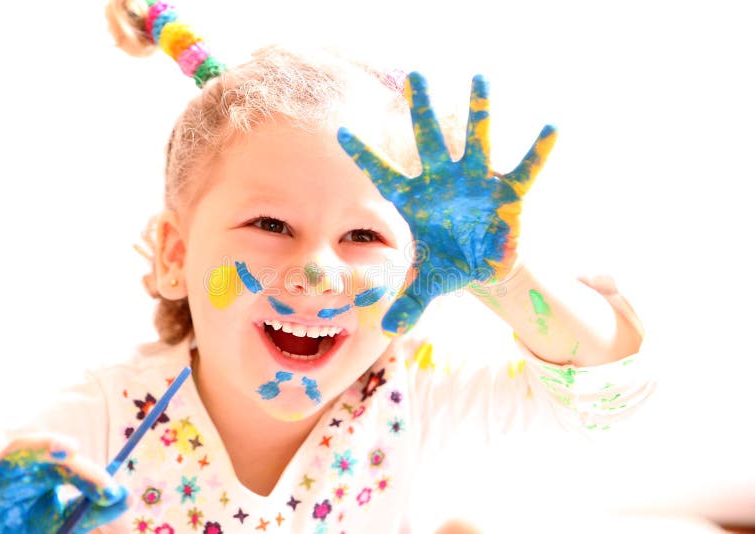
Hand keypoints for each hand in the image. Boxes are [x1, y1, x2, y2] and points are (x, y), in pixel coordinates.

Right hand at [0, 434, 127, 533]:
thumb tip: (126, 497)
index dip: (89, 475)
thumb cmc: (25, 528)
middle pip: (24, 448)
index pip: (66, 463)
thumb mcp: (60, 524)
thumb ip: (92, 512)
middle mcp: (9, 469)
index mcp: (39, 471)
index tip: (110, 490)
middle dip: (44, 447)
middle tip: (69, 450)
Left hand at [338, 72, 555, 333]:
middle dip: (422, 111)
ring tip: (479, 79)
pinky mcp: (508, 192)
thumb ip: (409, 300)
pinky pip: (526, 169)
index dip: (365, 155)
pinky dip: (538, 151)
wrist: (482, 263)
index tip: (340, 131)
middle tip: (413, 77)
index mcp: (417, 201)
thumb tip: (384, 330)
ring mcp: (477, 183)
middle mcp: (444, 182)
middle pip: (429, 141)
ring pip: (477, 141)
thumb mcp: (429, 283)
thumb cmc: (449, 263)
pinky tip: (551, 128)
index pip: (385, 174)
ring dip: (479, 112)